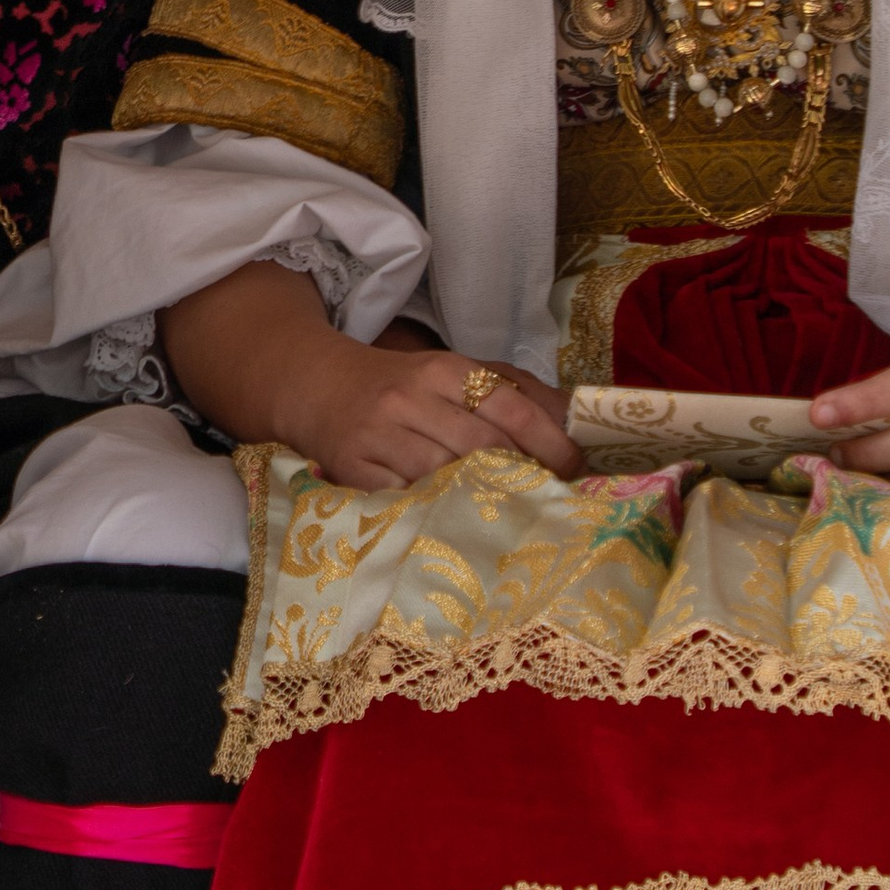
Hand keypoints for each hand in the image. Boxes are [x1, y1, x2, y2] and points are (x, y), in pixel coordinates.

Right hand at [288, 336, 580, 493]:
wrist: (316, 386)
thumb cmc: (398, 388)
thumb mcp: (447, 375)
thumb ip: (505, 395)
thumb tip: (570, 426)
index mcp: (444, 369)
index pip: (509, 406)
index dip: (548, 441)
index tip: (573, 469)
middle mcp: (411, 397)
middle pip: (482, 445)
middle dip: (521, 475)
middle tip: (546, 500)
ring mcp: (379, 433)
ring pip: (443, 474)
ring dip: (479, 498)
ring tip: (505, 515)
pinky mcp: (352, 466)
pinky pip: (401, 497)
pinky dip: (429, 511)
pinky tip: (449, 520)